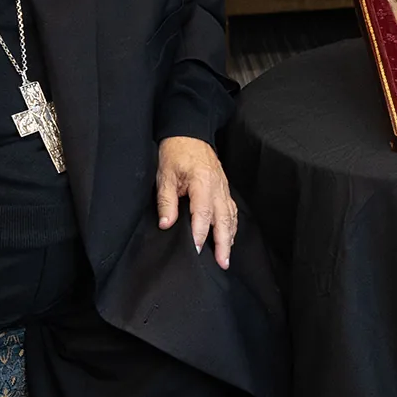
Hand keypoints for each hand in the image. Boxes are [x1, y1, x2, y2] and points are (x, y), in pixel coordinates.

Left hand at [156, 136, 237, 269]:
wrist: (189, 134)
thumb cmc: (176, 153)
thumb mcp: (165, 175)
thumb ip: (166, 201)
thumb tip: (166, 224)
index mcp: (203, 182)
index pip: (203, 214)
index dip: (199, 233)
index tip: (195, 250)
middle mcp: (217, 187)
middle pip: (223, 219)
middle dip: (222, 243)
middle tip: (221, 263)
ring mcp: (223, 188)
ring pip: (231, 216)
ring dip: (229, 237)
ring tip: (226, 257)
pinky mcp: (224, 188)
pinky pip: (231, 210)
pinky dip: (232, 225)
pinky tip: (229, 236)